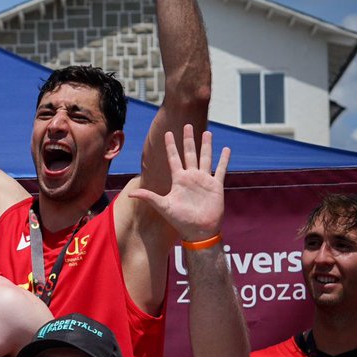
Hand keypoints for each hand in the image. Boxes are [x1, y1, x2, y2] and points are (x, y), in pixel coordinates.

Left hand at [129, 126, 227, 241]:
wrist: (198, 230)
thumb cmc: (180, 220)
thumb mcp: (163, 206)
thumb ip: (148, 197)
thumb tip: (130, 193)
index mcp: (178, 179)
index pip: (173, 158)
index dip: (171, 146)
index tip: (168, 133)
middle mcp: (191, 177)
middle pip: (190, 153)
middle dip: (188, 140)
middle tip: (187, 125)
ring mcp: (204, 180)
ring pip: (205, 158)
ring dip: (206, 146)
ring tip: (207, 132)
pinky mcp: (216, 185)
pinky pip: (221, 169)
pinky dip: (224, 160)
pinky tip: (226, 149)